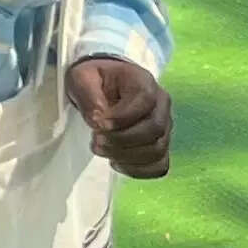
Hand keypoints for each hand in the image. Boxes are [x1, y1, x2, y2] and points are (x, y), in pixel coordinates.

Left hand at [69, 56, 173, 177]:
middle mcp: (161, 105)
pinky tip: (116, 163)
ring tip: (101, 149)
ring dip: (127, 156)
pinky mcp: (160, 145)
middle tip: (96, 141)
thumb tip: (98, 120)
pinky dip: (138, 170)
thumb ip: (88, 95)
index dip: (122, 117)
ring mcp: (164, 127)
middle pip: (154, 129)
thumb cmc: (95, 80)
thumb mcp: (82, 77)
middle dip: (122, 140)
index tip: (98, 124)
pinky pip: (160, 165)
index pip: (145, 101)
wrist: (104, 86)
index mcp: (143, 82)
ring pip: (157, 150)